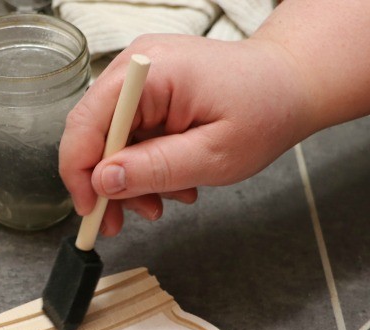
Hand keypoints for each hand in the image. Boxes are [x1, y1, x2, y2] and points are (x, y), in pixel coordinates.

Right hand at [59, 34, 312, 235]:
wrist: (290, 84)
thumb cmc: (266, 109)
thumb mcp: (214, 154)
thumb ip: (156, 168)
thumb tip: (102, 181)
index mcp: (150, 72)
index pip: (87, 123)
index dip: (79, 172)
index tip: (90, 212)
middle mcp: (136, 67)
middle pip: (93, 134)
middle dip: (106, 183)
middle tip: (119, 221)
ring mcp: (141, 79)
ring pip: (111, 141)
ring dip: (131, 179)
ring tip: (166, 200)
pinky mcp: (150, 92)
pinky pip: (131, 135)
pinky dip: (145, 165)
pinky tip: (174, 181)